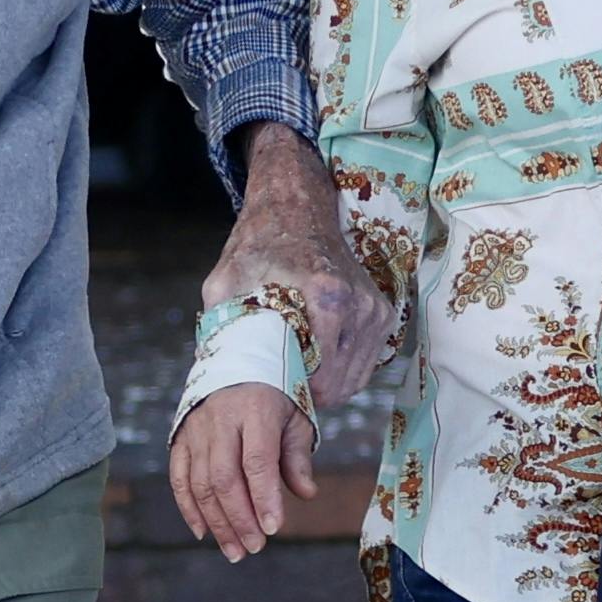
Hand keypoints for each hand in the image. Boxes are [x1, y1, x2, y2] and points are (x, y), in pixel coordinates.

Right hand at [170, 383, 315, 563]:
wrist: (235, 363)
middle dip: (239, 518)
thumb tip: (306, 494)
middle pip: (224, 478)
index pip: (257, 461)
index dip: (264, 498)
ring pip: (201, 484)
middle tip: (255, 547)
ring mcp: (196, 430)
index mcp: (255, 411)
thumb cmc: (272, 398)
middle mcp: (220, 420)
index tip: (273, 529)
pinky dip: (189, 509)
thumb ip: (297, 457)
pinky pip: (180, 479)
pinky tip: (204, 533)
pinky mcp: (180, 439)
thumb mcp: (294, 419)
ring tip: (235, 550)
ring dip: (217, 522)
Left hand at [207, 125, 392, 408]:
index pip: (320, 380)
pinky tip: (318, 358)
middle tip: (281, 385)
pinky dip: (343, 370)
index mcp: (326, 299)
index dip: (293, 394)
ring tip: (298, 371)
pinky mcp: (382, 313)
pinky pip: (366, 363)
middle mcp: (358, 306)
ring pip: (355, 379)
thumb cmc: (259, 244)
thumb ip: (222, 326)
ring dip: (328, 384)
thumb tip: (218, 375)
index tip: (272, 391)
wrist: (296, 207)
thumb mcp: (226, 282)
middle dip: (310, 393)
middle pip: (339, 386)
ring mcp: (374, 310)